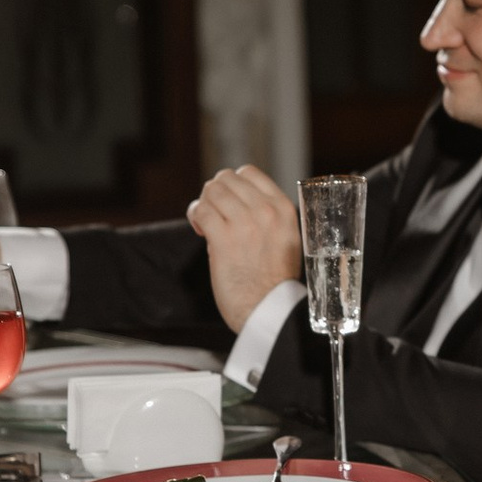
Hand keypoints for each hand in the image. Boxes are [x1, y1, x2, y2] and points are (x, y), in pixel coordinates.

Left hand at [186, 165, 300, 331]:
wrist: (270, 309)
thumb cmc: (274, 281)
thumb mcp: (286, 238)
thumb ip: (268, 217)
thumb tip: (237, 203)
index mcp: (284, 209)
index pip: (249, 173)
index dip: (232, 185)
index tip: (229, 203)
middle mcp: (266, 212)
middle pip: (226, 178)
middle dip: (214, 194)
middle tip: (214, 215)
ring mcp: (245, 224)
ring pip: (211, 190)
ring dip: (203, 204)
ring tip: (206, 223)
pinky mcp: (224, 239)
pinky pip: (201, 210)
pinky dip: (195, 217)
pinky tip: (201, 231)